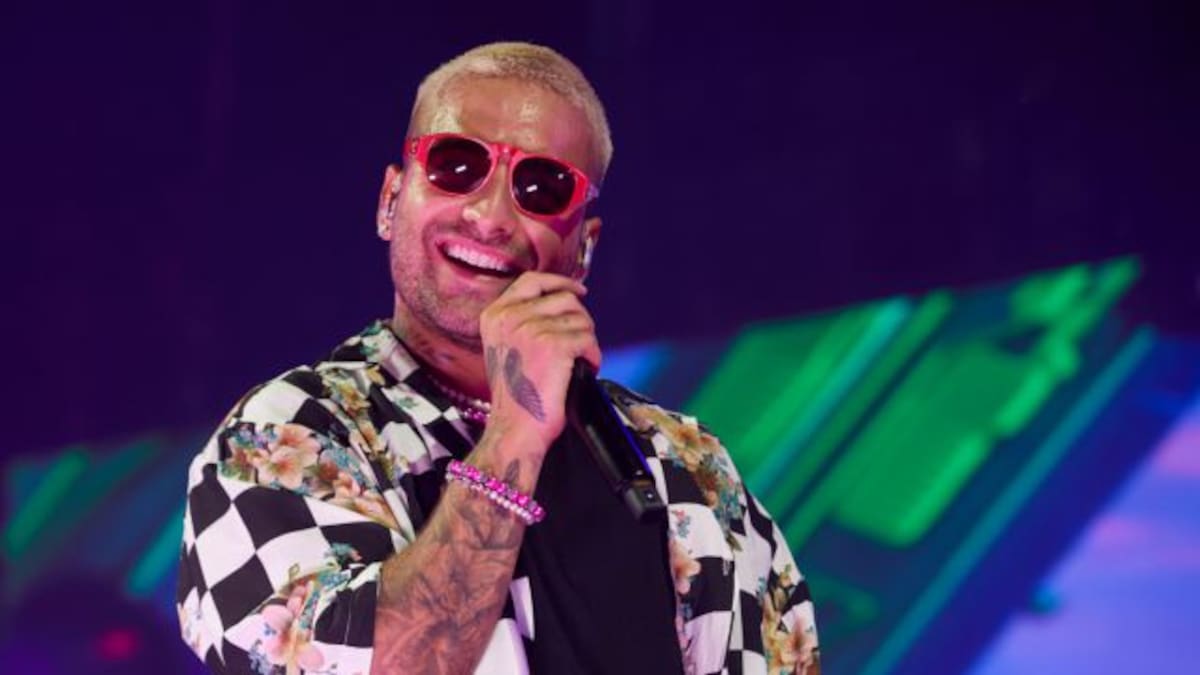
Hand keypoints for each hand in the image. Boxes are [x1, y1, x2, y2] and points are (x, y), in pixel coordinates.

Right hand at [478, 272, 601, 454]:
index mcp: (494, 315)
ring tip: (578, 363)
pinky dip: (593, 356)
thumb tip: (564, 299)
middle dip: (580, 320)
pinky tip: (585, 370)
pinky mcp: (553, 345)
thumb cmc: (517, 395)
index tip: (578, 289)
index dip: (559, 282)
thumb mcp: (508, 347)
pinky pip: (588, 339)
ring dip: (587, 341)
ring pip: (580, 319)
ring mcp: (530, 329)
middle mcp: (509, 317)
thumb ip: (523, 321)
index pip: (532, 281)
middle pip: (563, 298)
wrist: (515, 428)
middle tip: (580, 345)